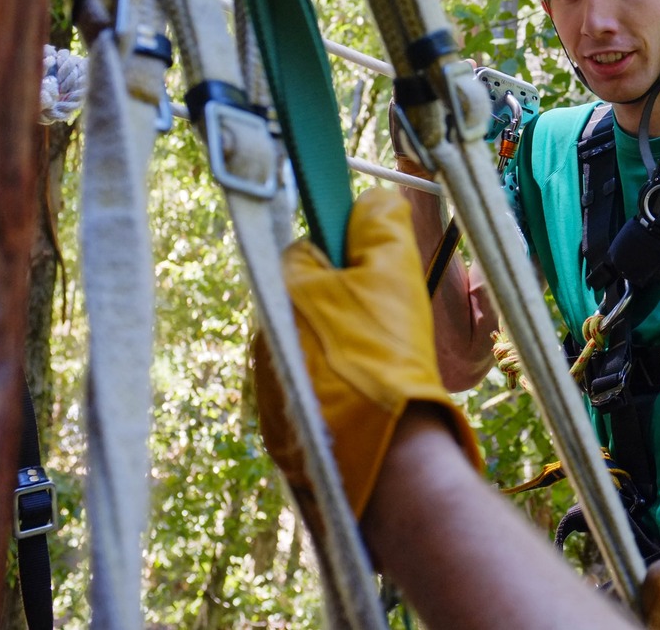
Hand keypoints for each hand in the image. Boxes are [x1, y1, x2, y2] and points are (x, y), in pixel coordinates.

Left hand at [254, 187, 480, 520]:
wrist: (386, 460)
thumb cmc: (388, 358)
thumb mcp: (394, 275)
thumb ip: (382, 225)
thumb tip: (374, 198)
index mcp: (283, 292)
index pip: (308, 249)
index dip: (347, 256)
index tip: (376, 274)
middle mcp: (264, 338)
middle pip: (310, 302)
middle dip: (345, 307)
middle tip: (387, 324)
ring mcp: (270, 389)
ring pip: (311, 349)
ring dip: (340, 351)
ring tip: (382, 370)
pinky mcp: (283, 431)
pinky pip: (311, 395)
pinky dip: (337, 394)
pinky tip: (367, 402)